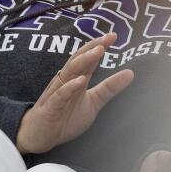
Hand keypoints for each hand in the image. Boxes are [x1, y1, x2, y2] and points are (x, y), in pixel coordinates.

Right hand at [15, 33, 134, 154]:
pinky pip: (60, 95)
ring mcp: (57, 92)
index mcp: (75, 79)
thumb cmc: (64, 117)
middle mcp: (65, 81)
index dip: (98, 46)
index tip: (113, 35)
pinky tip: (80, 80)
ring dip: (84, 61)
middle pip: (78, 60)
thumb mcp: (93, 102)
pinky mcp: (51, 107)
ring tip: (98, 52)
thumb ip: (109, 88)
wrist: (39, 135)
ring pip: (69, 72)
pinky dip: (69, 87)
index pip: (87, 59)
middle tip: (108, 38)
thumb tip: (130, 73)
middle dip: (93, 48)